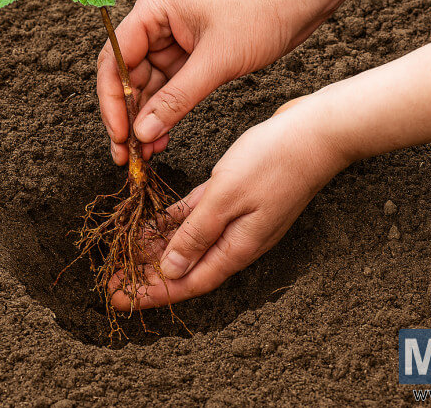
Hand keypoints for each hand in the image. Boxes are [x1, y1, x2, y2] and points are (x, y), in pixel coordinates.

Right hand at [97, 0, 327, 163]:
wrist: (299, 1)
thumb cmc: (260, 13)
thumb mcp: (217, 61)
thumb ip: (177, 99)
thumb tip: (142, 133)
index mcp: (152, 10)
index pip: (115, 59)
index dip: (112, 101)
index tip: (119, 134)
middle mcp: (155, 25)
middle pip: (125, 77)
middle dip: (126, 117)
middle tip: (127, 154)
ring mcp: (171, 42)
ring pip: (145, 89)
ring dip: (145, 121)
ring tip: (144, 156)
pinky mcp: (189, 58)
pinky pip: (167, 91)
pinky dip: (164, 115)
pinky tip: (161, 141)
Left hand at [109, 95, 348, 309]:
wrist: (318, 132)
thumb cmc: (276, 161)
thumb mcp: (227, 197)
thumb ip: (197, 234)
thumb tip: (171, 270)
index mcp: (237, 246)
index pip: (187, 281)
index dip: (152, 293)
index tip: (119, 299)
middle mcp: (237, 239)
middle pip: (184, 267)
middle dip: (147, 276)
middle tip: (111, 281)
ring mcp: (238, 218)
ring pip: (187, 241)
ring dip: (155, 249)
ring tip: (123, 254)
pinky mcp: (235, 195)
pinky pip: (196, 215)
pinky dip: (174, 221)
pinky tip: (150, 222)